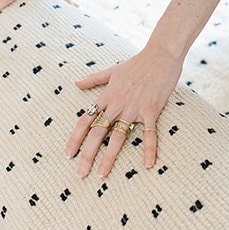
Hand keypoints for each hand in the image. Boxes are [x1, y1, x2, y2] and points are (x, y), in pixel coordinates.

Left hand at [66, 46, 181, 177]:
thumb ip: (93, 79)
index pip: (86, 120)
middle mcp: (117, 104)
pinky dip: (149, 149)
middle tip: (80, 174)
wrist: (161, 55)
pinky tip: (147, 165)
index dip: (75, 138)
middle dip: (87, 154)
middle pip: (98, 132)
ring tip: (102, 174)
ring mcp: (134, 108)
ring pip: (118, 136)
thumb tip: (75, 83)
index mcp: (107, 97)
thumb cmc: (137, 62)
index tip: (68, 154)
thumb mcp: (112, 70)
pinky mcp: (151, 110)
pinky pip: (149, 133)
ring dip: (109, 157)